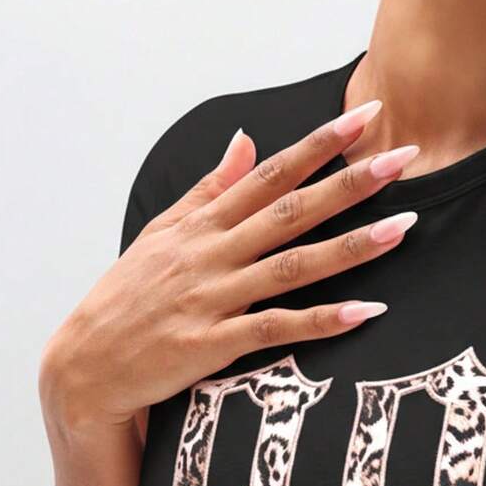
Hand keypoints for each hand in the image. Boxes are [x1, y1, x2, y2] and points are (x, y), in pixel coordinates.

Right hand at [40, 104, 420, 431]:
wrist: (83, 368)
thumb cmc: (127, 296)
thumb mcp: (162, 231)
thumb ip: (210, 187)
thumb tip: (246, 139)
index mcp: (204, 223)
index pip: (271, 173)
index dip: (320, 145)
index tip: (365, 118)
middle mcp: (212, 253)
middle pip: (292, 211)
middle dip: (350, 182)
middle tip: (402, 158)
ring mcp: (212, 298)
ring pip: (293, 266)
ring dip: (352, 247)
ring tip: (403, 227)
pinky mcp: (211, 344)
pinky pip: (274, 329)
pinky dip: (320, 321)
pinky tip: (364, 312)